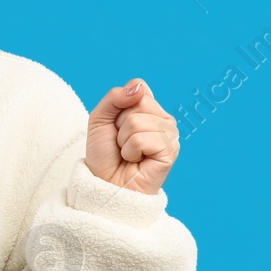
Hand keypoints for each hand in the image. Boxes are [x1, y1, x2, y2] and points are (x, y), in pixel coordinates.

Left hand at [86, 79, 178, 194]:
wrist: (106, 184)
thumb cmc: (105, 153)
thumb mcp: (100, 118)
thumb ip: (114, 97)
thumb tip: (139, 88)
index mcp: (150, 108)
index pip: (137, 86)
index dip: (118, 106)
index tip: (116, 125)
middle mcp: (164, 118)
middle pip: (139, 102)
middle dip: (120, 124)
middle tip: (122, 142)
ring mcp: (170, 134)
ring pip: (137, 122)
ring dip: (124, 140)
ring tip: (129, 153)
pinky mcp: (171, 151)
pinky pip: (141, 139)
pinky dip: (130, 151)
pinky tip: (136, 160)